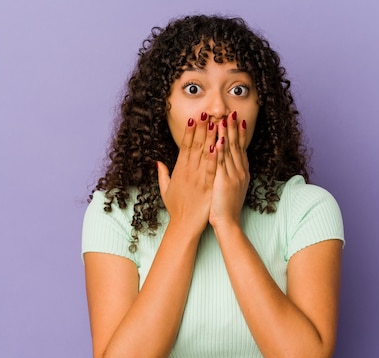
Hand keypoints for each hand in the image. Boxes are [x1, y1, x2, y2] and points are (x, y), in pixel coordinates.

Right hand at [157, 114, 217, 234]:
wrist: (184, 225)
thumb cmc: (176, 208)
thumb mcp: (165, 190)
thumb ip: (162, 174)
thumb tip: (158, 161)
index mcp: (179, 170)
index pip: (184, 146)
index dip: (189, 131)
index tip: (194, 118)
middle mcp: (188, 171)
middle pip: (195, 145)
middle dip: (201, 128)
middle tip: (206, 112)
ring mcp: (198, 178)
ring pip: (204, 153)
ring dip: (210, 137)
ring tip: (215, 122)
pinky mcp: (207, 186)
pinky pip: (212, 168)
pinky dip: (216, 156)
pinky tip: (220, 144)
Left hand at [209, 111, 249, 228]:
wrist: (228, 223)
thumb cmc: (225, 209)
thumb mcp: (231, 190)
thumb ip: (229, 176)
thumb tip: (228, 168)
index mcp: (241, 173)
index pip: (241, 149)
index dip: (239, 134)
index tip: (238, 121)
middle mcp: (240, 171)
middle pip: (237, 145)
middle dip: (234, 128)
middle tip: (232, 112)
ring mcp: (234, 175)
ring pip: (230, 150)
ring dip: (227, 133)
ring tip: (225, 118)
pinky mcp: (224, 181)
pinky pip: (222, 162)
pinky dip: (220, 149)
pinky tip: (219, 138)